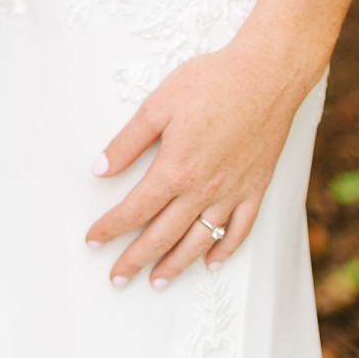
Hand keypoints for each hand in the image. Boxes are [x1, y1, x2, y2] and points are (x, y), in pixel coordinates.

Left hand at [85, 41, 307, 287]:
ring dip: (175, 265)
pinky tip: (210, 262)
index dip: (111, 227)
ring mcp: (231, 194)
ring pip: (198, 242)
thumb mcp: (158, 105)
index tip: (93, 240)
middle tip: (117, 277)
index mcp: (175, 170)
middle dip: (136, 259)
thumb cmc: (210, 83)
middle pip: (163, 236)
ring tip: (156, 280)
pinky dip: (223, 251)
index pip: (135, 210)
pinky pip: (238, 232)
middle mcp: (202, 191)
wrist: (265, 77)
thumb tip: (99, 168)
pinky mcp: (255, 190)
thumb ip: (128, 142)